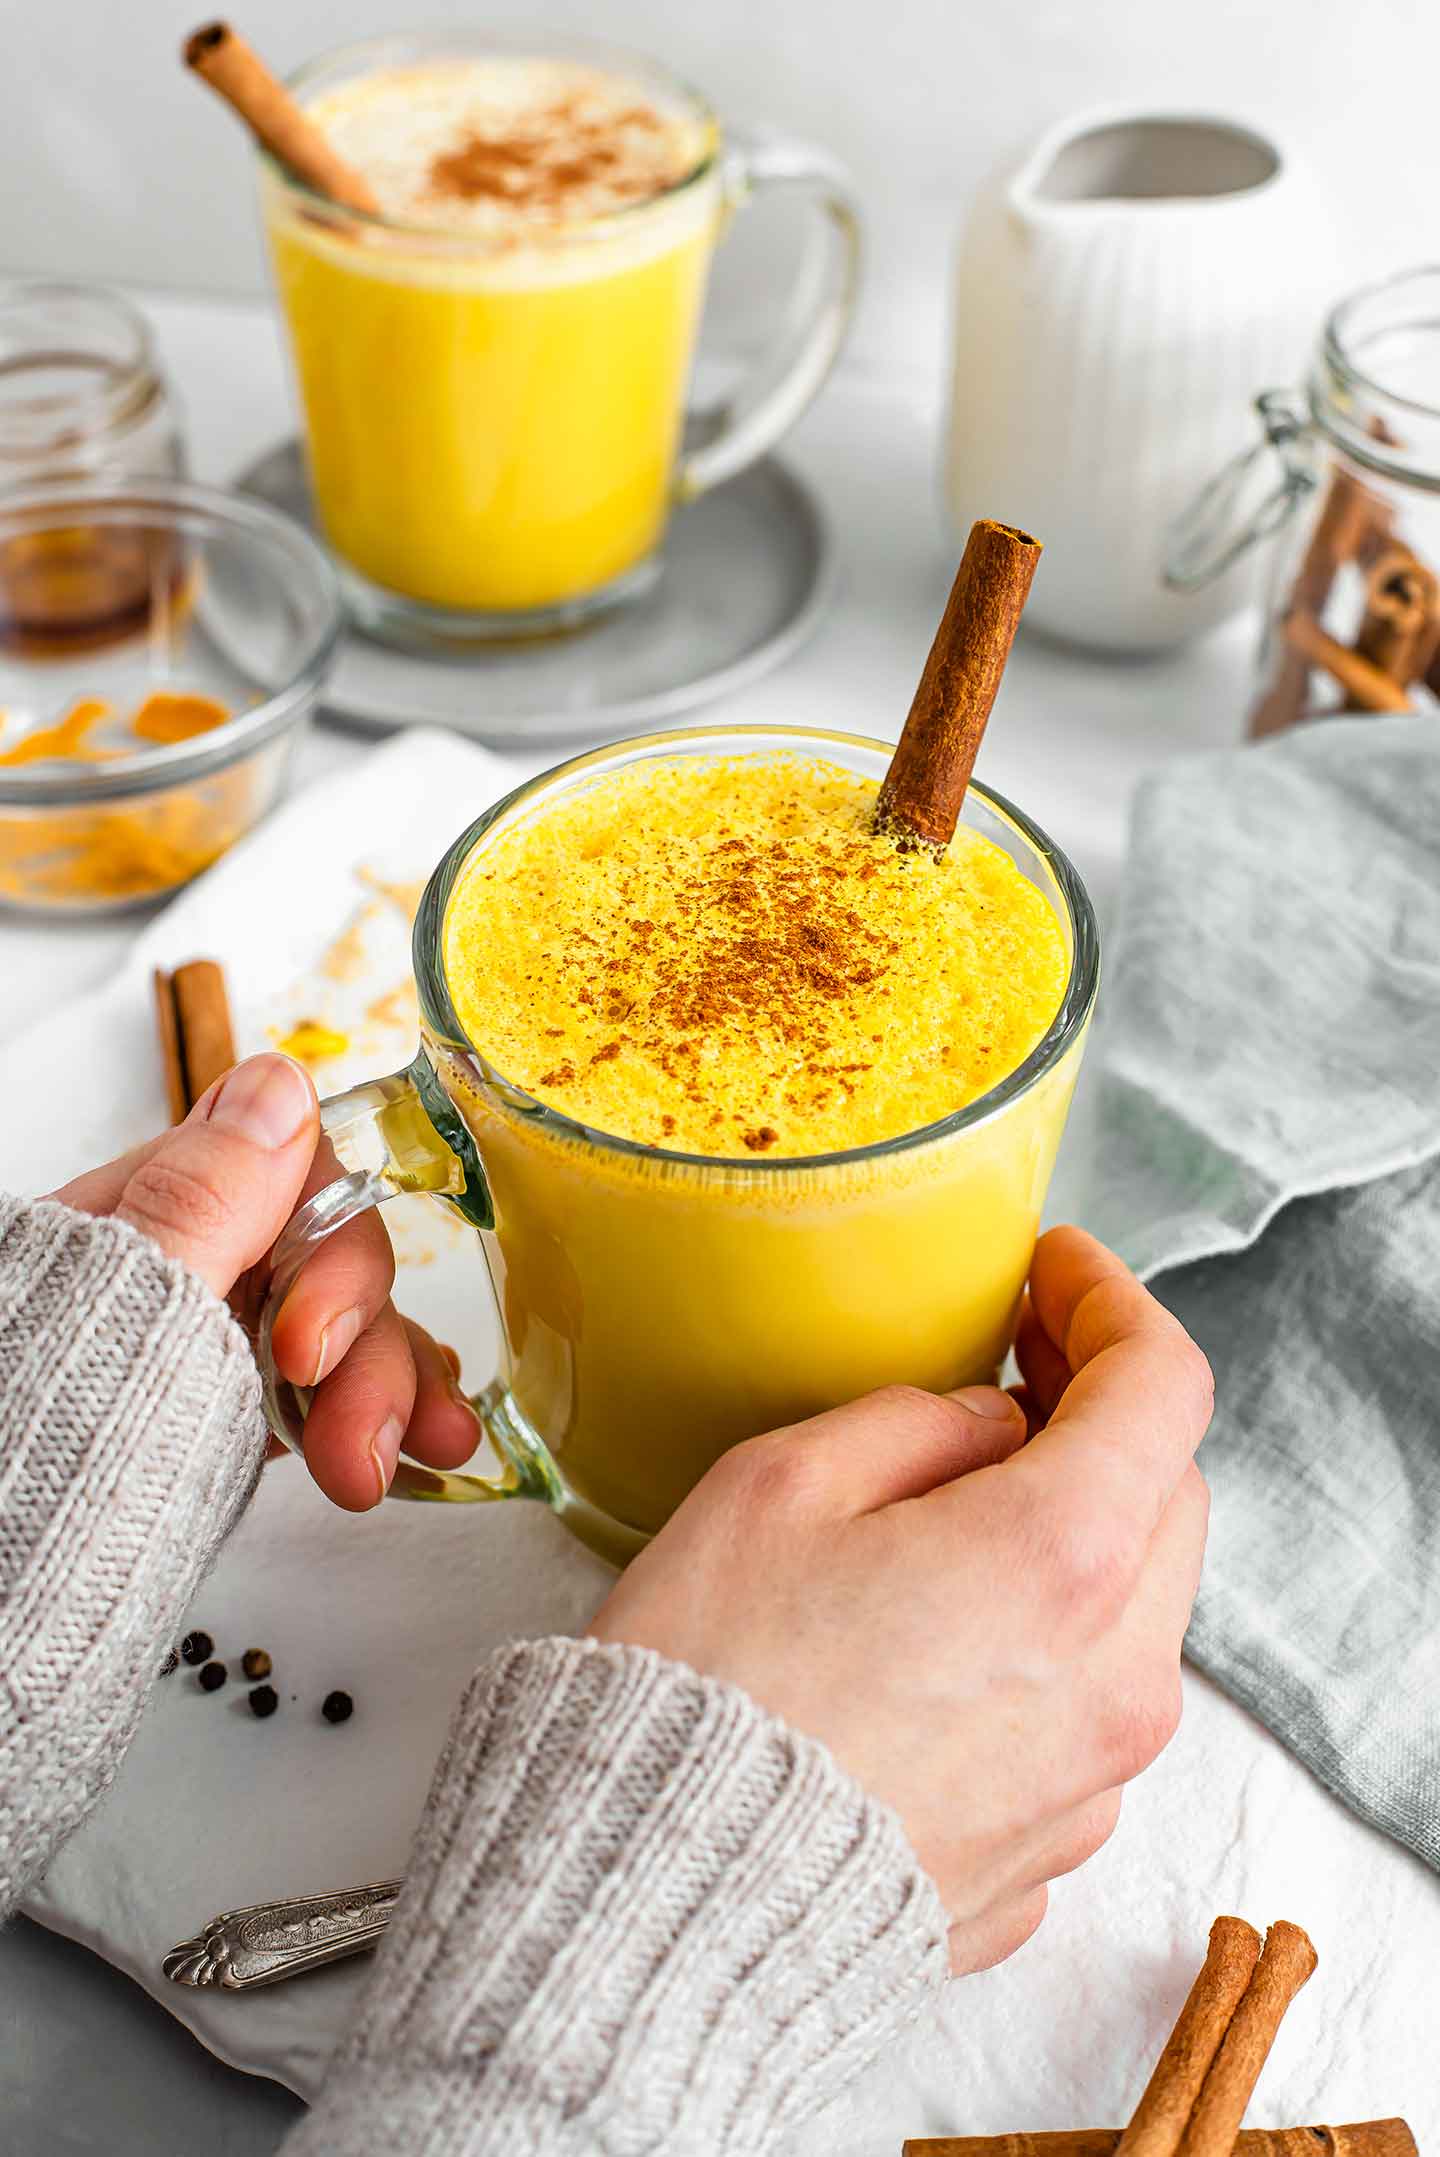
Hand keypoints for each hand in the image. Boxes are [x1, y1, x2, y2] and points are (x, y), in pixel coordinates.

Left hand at [50, 1052, 479, 1511]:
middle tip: (364, 1450)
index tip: (309, 1352)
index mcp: (137, 1213)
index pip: (284, 1170)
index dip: (326, 1251)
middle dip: (364, 1348)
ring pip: (337, 1326)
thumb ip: (199, 1203)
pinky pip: (324, 1386)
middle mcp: (182, 1264)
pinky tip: (419, 1444)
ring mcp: (206, 1338)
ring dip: (392, 1384)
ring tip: (425, 1455)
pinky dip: (377, 1409)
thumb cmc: (16, 1464)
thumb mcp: (112, 1317)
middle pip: (323, 1259)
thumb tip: (280, 1081)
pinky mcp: (224, 1409)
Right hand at [590, 1225, 1211, 1975]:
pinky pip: (1079, 1715)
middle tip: (1012, 1368)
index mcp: (1057, 1562)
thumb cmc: (701, 1690)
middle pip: (1169, 1498)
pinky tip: (936, 1638)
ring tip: (958, 1509)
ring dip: (1076, 1537)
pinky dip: (1039, 1649)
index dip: (1113, 1304)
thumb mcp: (780, 1486)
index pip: (1163, 1388)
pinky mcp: (1045, 1855)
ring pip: (1134, 1613)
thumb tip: (987, 1425)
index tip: (1056, 1273)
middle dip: (1104, 1416)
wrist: (656, 1915)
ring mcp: (1089, 1784)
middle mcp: (1111, 1682)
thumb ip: (915, 1424)